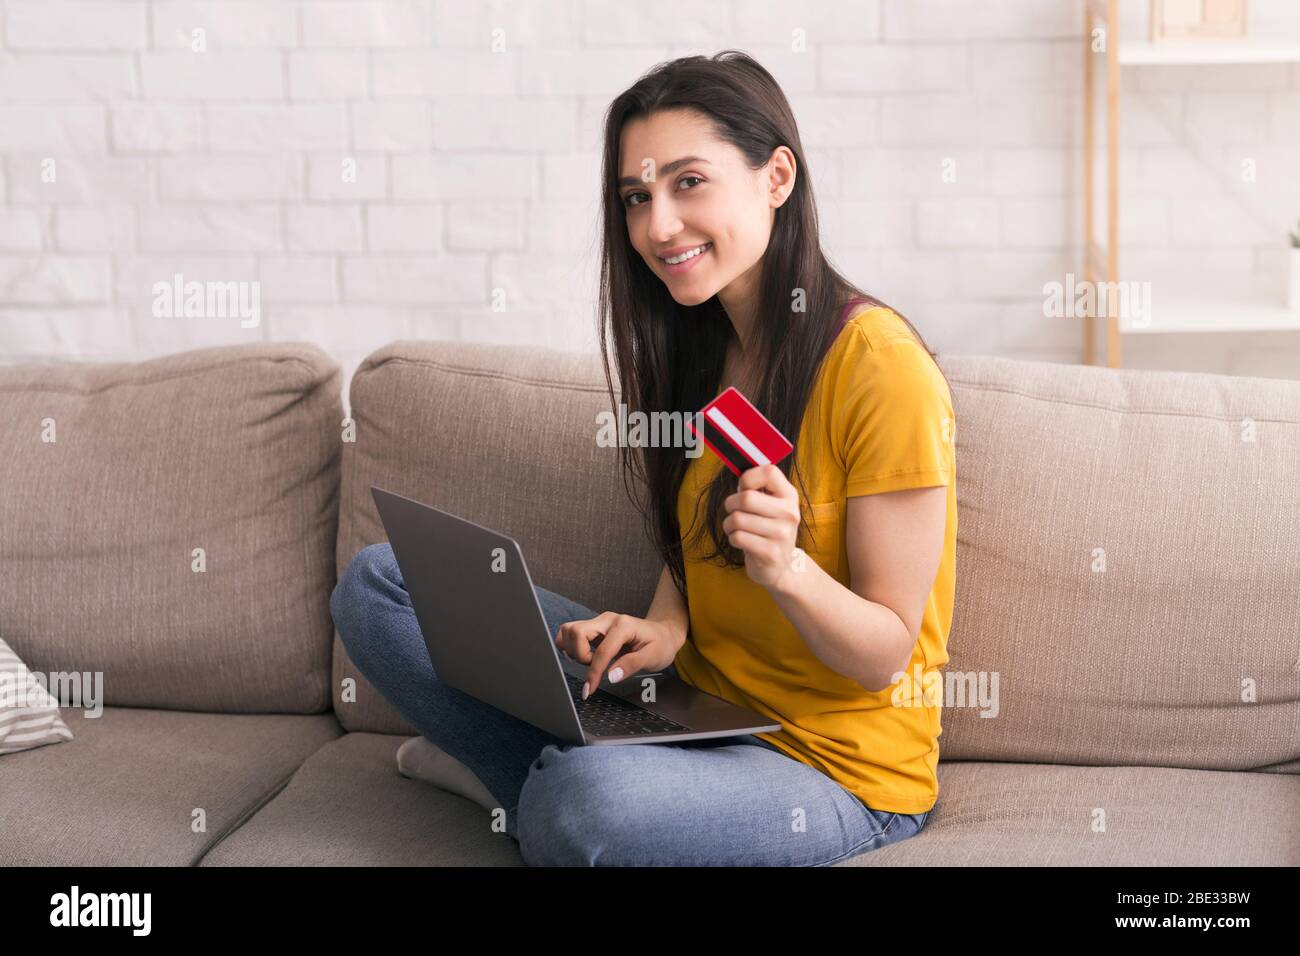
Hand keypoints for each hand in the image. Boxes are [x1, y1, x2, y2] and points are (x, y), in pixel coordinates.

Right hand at [555, 612, 683, 699]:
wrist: (663, 634)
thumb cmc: (660, 645)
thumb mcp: (653, 657)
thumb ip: (631, 665)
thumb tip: (611, 676)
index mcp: (623, 626)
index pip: (601, 651)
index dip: (593, 673)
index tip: (589, 690)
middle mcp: (607, 619)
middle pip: (577, 632)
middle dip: (579, 655)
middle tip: (593, 668)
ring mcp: (599, 621)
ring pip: (570, 630)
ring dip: (573, 650)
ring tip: (588, 662)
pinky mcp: (594, 627)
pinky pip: (571, 631)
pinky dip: (569, 645)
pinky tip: (582, 656)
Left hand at [723, 463, 801, 592]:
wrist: (781, 568)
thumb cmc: (768, 531)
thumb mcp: (772, 506)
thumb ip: (759, 489)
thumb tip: (738, 473)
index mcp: (789, 496)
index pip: (769, 472)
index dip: (748, 477)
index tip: (743, 488)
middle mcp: (789, 513)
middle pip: (746, 498)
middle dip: (731, 504)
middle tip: (733, 511)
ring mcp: (782, 534)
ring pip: (737, 519)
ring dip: (729, 524)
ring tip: (736, 529)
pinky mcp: (770, 553)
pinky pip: (737, 537)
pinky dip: (732, 538)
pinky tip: (741, 541)